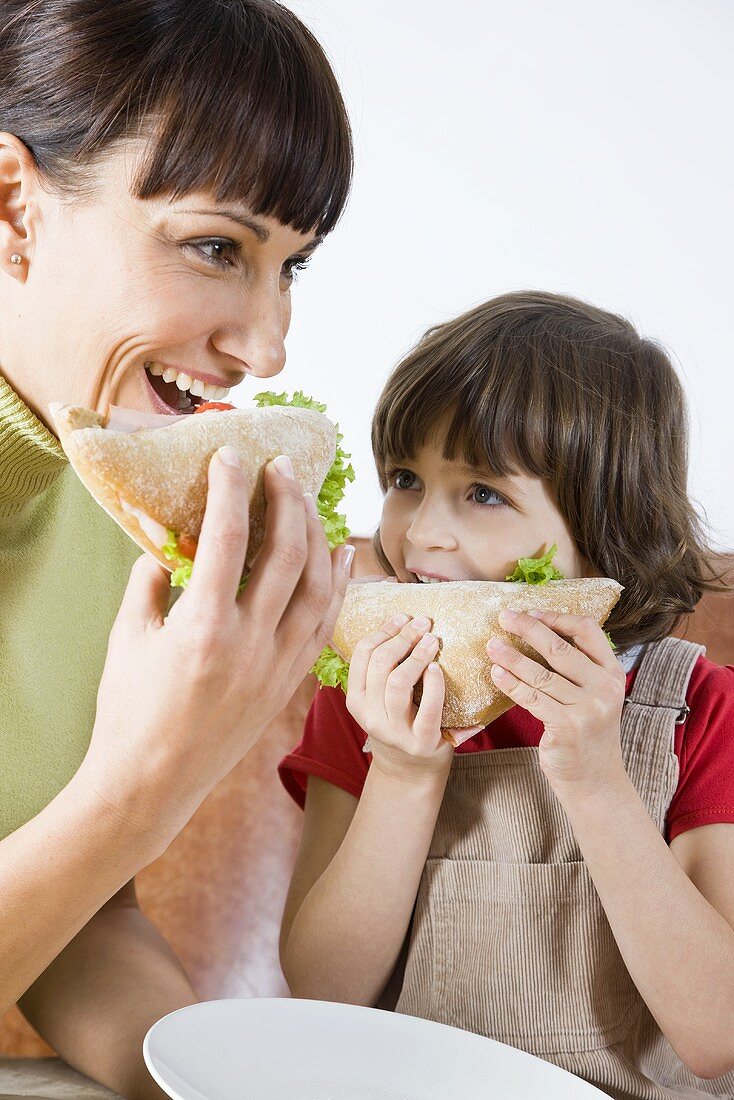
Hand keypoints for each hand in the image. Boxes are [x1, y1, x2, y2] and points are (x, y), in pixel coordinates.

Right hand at [80, 448, 352, 848]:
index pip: (225, 540)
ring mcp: (276, 667)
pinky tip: (340, 556)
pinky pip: (325, 626)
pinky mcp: (289, 684)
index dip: (231, 489)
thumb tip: (168, 546)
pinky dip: (337, 587)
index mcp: (202, 628)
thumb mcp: (128, 638)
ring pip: (318, 588)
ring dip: (318, 536)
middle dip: (288, 500)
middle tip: (282, 465)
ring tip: (310, 500)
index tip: (231, 455)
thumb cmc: (129, 712)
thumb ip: (148, 583)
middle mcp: (249, 644)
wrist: (152, 785)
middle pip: (286, 555)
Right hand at [346, 615, 453, 781]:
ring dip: (417, 655)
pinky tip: (438, 669)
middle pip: (380, 663)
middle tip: (423, 623)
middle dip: (403, 637)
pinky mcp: (420, 742)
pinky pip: (428, 708)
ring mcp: (393, 731)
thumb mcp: (380, 699)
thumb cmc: (400, 722)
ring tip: (432, 640)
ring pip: (398, 682)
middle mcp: (369, 715)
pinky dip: (434, 684)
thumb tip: (404, 620)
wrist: (411, 770)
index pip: (362, 654)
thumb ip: (382, 670)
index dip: (384, 630)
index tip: (403, 617)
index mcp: (356, 699)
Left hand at [486, 610, 626, 798]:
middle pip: (560, 648)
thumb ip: (578, 669)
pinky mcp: (567, 727)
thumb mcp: (594, 696)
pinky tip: (495, 673)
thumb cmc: (586, 733)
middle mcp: (604, 688)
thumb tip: (538, 633)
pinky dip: (511, 683)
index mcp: (612, 673)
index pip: (587, 630)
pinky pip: (532, 698)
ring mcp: (587, 709)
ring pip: (541, 673)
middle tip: (504, 616)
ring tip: (491, 645)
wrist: (595, 780)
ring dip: (511, 656)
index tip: (532, 612)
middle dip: (528, 628)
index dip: (557, 617)